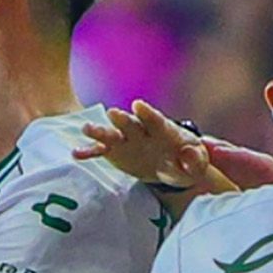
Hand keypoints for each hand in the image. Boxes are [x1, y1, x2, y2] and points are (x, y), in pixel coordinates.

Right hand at [80, 101, 272, 199]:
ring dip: (100, 130)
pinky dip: (90, 151)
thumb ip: (196, 159)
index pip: (156, 119)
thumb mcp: (197, 162)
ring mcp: (127, 140)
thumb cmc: (188, 161)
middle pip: (132, 122)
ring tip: (87, 129)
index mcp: (163, 129)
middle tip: (113, 112)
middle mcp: (142, 130)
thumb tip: (191, 158)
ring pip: (112, 133)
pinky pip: (101, 151)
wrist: (173, 167)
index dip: (148, 113)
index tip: (139, 105)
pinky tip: (76, 153)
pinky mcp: (116, 152)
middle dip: (123, 118)